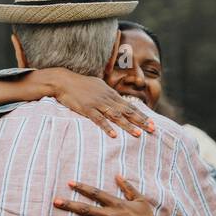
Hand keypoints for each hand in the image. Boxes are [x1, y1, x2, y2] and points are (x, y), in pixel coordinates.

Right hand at [37, 69, 153, 138]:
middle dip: (141, 121)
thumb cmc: (79, 83)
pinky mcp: (86, 109)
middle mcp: (107, 98)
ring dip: (127, 125)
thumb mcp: (98, 85)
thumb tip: (116, 99)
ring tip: (138, 134)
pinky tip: (114, 135)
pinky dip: (107, 127)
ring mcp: (97, 103)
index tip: (152, 122)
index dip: (142, 115)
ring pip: (116, 116)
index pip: (130, 106)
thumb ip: (108, 93)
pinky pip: (98, 119)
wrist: (63, 81)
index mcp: (110, 94)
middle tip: (153, 129)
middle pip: (127, 111)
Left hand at [53, 176, 168, 215]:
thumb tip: (118, 175)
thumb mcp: (140, 200)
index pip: (95, 193)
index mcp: (116, 203)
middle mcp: (109, 215)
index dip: (82, 187)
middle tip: (55, 201)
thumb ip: (128, 187)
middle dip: (69, 204)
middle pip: (85, 208)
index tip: (70, 183)